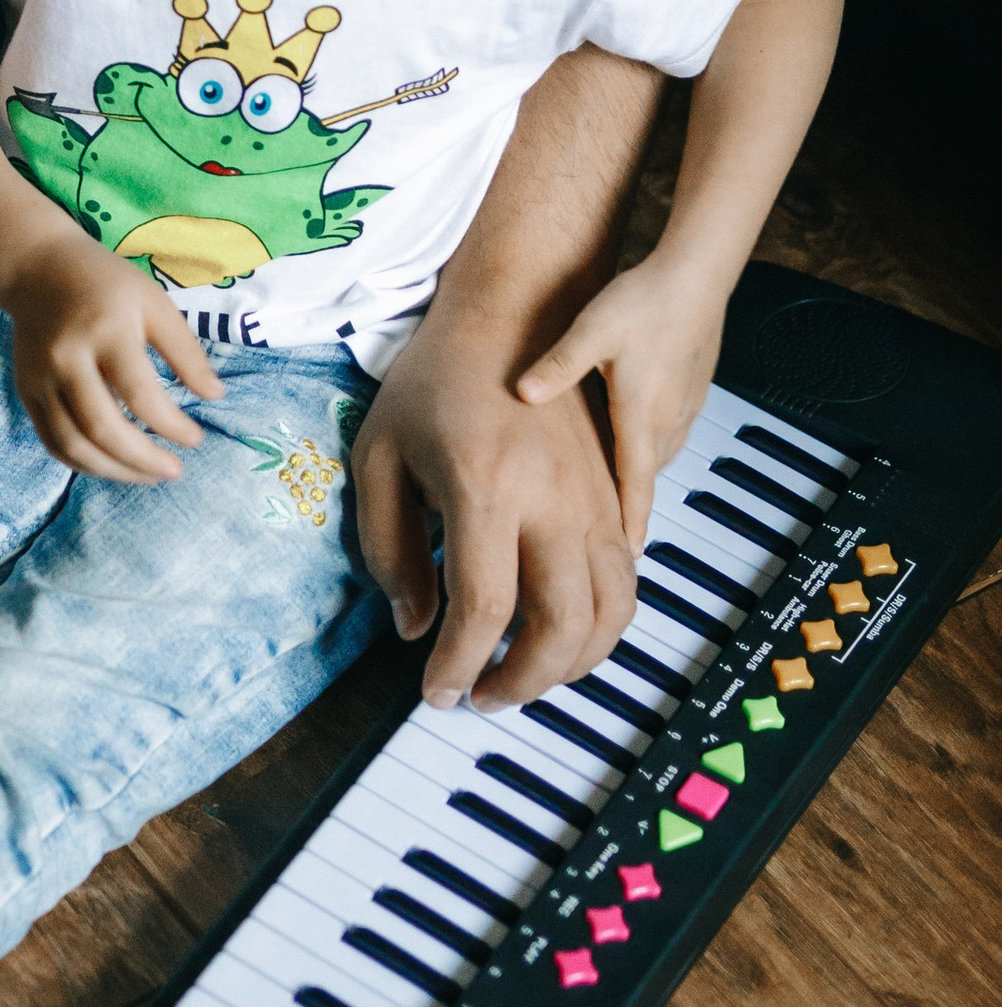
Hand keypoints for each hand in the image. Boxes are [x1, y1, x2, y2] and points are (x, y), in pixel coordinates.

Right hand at [1, 241, 214, 483]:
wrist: (37, 269)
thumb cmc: (105, 284)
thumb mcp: (154, 303)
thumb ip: (185, 350)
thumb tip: (214, 396)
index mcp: (104, 332)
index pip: (140, 395)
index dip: (171, 426)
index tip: (196, 439)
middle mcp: (66, 359)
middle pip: (101, 428)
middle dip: (142, 460)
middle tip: (174, 471)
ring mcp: (40, 379)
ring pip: (73, 444)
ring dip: (114, 471)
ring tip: (148, 476)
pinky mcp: (26, 393)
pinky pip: (53, 442)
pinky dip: (84, 464)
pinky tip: (114, 466)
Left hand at [352, 295, 634, 709]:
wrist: (512, 312)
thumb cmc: (432, 381)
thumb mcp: (379, 456)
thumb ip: (388, 548)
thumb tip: (415, 627)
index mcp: (486, 485)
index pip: (485, 607)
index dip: (459, 666)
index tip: (436, 693)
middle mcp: (554, 497)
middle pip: (561, 624)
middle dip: (521, 681)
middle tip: (480, 695)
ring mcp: (597, 499)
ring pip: (610, 613)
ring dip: (569, 664)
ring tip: (519, 675)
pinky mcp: (618, 498)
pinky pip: (627, 581)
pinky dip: (602, 626)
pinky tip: (558, 633)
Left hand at [516, 260, 726, 549]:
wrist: (697, 273)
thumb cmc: (646, 300)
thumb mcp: (591, 331)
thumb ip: (557, 366)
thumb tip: (522, 392)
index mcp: (641, 417)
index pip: (634, 488)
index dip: (627, 527)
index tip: (624, 562)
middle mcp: (666, 421)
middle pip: (643, 480)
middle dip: (626, 512)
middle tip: (603, 544)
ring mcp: (682, 408)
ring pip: (654, 457)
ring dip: (635, 480)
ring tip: (609, 501)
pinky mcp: (688, 391)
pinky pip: (665, 435)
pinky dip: (646, 450)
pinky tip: (625, 442)